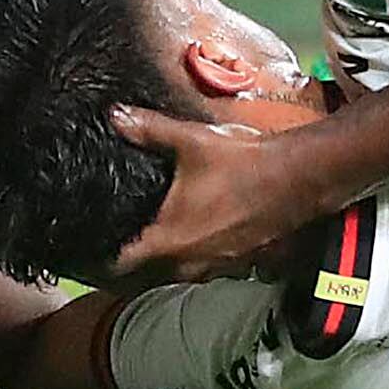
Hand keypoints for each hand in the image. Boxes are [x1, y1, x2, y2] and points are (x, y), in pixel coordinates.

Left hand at [101, 106, 309, 283]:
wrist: (297, 179)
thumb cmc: (242, 165)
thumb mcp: (191, 142)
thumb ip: (149, 130)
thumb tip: (116, 116)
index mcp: (167, 240)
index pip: (120, 264)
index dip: (100, 259)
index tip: (90, 251)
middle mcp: (188, 262)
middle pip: (147, 272)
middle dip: (134, 259)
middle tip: (121, 240)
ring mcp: (215, 266)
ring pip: (178, 271)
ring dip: (167, 259)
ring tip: (159, 237)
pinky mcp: (239, 263)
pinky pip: (207, 266)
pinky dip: (197, 254)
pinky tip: (201, 233)